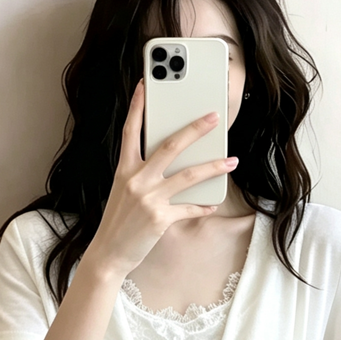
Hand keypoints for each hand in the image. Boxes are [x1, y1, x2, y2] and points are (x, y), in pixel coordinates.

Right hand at [86, 79, 238, 279]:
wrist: (109, 254)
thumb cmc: (118, 222)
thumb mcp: (124, 192)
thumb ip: (143, 175)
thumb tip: (173, 164)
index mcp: (124, 169)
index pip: (130, 131)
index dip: (137, 106)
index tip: (144, 85)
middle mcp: (136, 179)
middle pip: (170, 145)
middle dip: (195, 129)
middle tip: (214, 117)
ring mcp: (148, 198)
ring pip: (188, 175)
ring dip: (213, 167)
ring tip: (231, 161)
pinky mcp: (160, 218)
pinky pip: (189, 208)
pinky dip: (203, 206)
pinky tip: (213, 203)